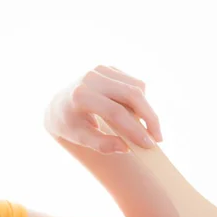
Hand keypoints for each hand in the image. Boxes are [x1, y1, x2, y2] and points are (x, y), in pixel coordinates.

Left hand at [44, 65, 162, 152]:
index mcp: (80, 95)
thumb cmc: (69, 124)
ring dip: (146, 109)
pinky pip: (133, 83)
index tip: (149, 144)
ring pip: (137, 87)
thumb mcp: (79, 138)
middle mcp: (90, 78)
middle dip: (149, 117)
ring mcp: (100, 70)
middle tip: (158, 137)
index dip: (135, 129)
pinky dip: (139, 100)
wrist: (58, 104)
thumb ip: (101, 145)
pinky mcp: (108, 68)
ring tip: (145, 128)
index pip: (115, 112)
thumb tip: (125, 147)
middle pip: (132, 94)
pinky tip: (134, 113)